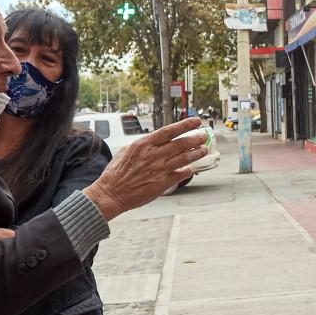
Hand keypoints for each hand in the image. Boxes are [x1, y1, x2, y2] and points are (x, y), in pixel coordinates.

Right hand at [82, 117, 207, 220]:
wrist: (112, 193)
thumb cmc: (116, 173)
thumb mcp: (126, 151)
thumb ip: (143, 145)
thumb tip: (154, 140)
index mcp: (144, 144)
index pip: (170, 131)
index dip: (185, 125)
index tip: (196, 121)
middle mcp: (153, 155)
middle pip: (181, 144)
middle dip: (195, 138)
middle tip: (203, 136)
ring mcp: (159, 169)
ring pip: (184, 158)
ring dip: (197, 153)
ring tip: (203, 150)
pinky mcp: (162, 183)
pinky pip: (181, 174)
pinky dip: (188, 170)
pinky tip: (191, 169)